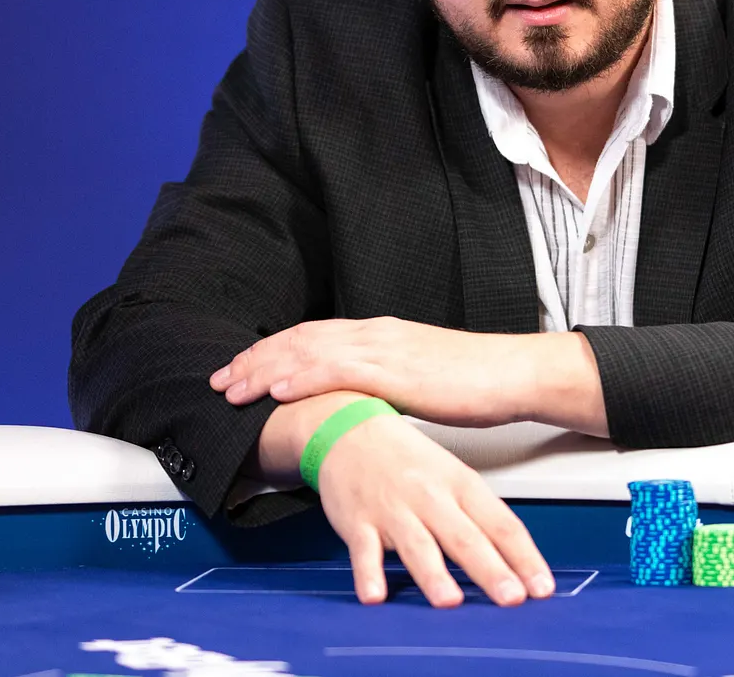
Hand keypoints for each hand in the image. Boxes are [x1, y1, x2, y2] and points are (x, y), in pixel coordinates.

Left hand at [209, 317, 608, 434]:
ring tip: (233, 388)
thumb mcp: (421, 376)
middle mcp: (376, 334)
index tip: (241, 367)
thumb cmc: (476, 381)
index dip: (272, 351)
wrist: (514, 373)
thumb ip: (387, 380)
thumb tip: (360, 398)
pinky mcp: (397, 370)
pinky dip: (302, 379)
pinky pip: (339, 372)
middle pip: (300, 340)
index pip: (313, 336)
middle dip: (255, 358)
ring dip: (265, 370)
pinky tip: (277, 391)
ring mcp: (385, 349)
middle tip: (219, 378)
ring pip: (309, 352)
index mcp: (380, 334)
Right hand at [312, 402, 554, 606]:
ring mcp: (394, 510)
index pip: (501, 524)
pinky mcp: (359, 522)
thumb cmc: (408, 458)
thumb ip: (478, 516)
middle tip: (512, 598)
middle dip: (491, 570)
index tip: (542, 587)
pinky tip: (375, 596)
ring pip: (418, 545)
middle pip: (466, 538)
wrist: (349, 426)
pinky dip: (368, 574)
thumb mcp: (453, 475)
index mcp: (461, 484)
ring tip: (450, 601)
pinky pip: (364, 551)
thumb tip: (514, 559)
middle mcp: (431, 497)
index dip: (524, 557)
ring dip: (434, 574)